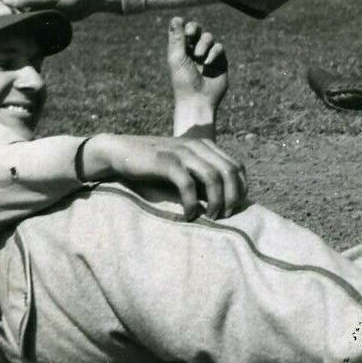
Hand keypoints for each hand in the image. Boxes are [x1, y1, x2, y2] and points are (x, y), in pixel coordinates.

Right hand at [84, 133, 247, 220]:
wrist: (120, 151)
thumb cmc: (153, 164)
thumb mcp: (182, 164)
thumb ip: (200, 173)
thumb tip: (221, 198)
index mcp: (205, 145)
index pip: (236, 166)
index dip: (241, 187)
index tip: (236, 207)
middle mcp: (197, 146)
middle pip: (230, 172)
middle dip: (233, 197)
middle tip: (226, 216)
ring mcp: (182, 152)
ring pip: (213, 178)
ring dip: (216, 201)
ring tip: (212, 217)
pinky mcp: (167, 162)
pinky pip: (188, 184)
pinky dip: (191, 203)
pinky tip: (188, 215)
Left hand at [167, 17, 228, 133]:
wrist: (198, 100)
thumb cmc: (183, 81)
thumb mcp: (177, 58)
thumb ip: (177, 38)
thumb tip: (176, 17)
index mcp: (181, 50)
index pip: (184, 30)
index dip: (186, 27)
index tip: (185, 34)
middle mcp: (194, 51)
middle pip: (197, 30)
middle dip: (194, 29)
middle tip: (191, 34)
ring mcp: (208, 56)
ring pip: (209, 37)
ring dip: (203, 44)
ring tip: (199, 57)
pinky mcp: (220, 62)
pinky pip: (219, 48)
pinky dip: (213, 53)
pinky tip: (208, 63)